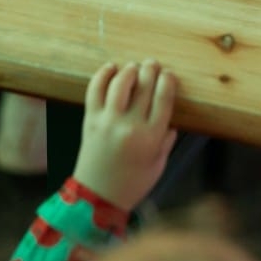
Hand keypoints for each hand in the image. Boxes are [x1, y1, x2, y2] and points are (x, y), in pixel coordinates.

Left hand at [73, 60, 178, 210]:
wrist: (97, 196)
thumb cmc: (133, 183)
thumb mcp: (159, 164)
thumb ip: (166, 139)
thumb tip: (171, 116)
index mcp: (151, 138)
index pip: (164, 98)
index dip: (168, 81)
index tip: (169, 74)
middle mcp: (130, 126)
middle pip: (144, 86)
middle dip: (151, 70)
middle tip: (153, 64)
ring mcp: (107, 121)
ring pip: (120, 83)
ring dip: (129, 70)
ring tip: (134, 67)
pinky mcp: (90, 120)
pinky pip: (95, 89)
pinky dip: (102, 74)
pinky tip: (111, 68)